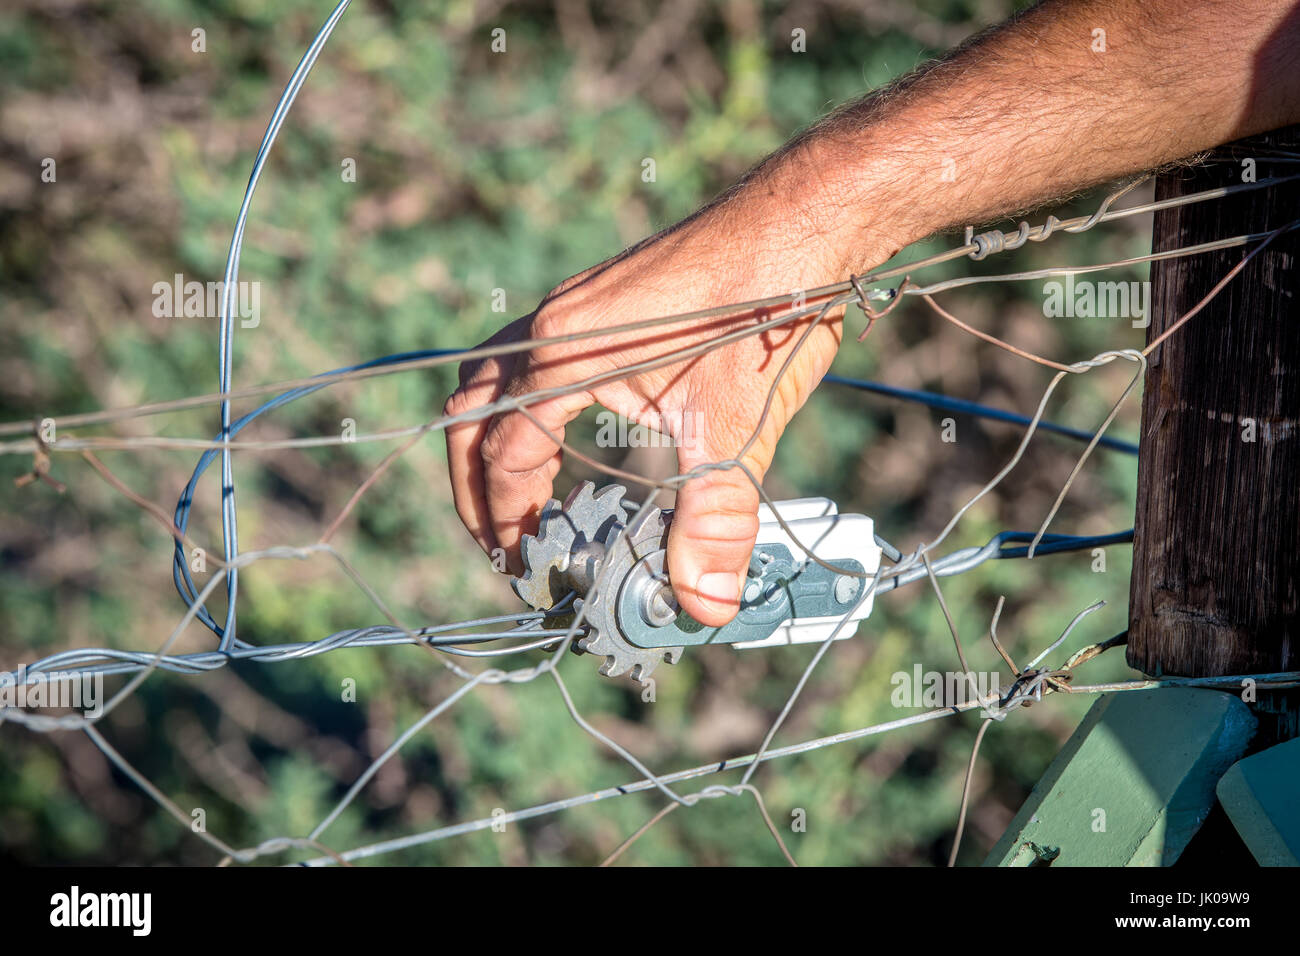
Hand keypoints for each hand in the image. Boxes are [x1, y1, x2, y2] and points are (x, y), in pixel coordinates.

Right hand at [444, 174, 898, 624]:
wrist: (801, 220)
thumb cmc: (764, 308)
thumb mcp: (735, 426)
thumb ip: (714, 519)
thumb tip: (704, 606)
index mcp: (563, 356)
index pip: (503, 455)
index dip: (507, 519)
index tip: (524, 568)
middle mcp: (552, 325)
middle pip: (469, 412)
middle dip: (474, 486)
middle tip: (501, 544)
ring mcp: (574, 306)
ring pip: (492, 378)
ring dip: (490, 441)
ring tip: (519, 498)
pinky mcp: (602, 301)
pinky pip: (531, 356)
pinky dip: (525, 406)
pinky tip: (569, 434)